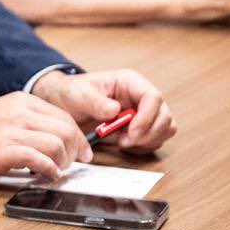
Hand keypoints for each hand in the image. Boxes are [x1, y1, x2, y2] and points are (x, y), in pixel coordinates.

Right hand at [0, 91, 90, 180]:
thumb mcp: (2, 114)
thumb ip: (26, 121)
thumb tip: (53, 138)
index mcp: (21, 101)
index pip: (63, 116)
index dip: (78, 136)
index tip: (82, 150)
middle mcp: (20, 113)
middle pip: (66, 129)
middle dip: (76, 150)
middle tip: (76, 163)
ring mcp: (12, 132)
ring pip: (57, 144)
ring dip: (64, 162)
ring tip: (57, 170)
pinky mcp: (4, 152)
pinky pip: (40, 161)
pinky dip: (49, 171)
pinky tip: (47, 176)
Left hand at [31, 69, 174, 152]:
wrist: (64, 104)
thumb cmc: (72, 94)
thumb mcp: (78, 95)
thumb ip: (95, 102)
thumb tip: (115, 110)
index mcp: (130, 82)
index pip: (154, 97)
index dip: (147, 117)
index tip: (131, 132)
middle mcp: (140, 96)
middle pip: (164, 116)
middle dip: (149, 133)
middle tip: (125, 142)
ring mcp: (143, 112)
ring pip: (165, 129)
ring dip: (147, 141)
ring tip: (122, 142)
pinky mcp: (140, 127)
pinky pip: (154, 140)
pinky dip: (143, 147)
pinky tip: (122, 145)